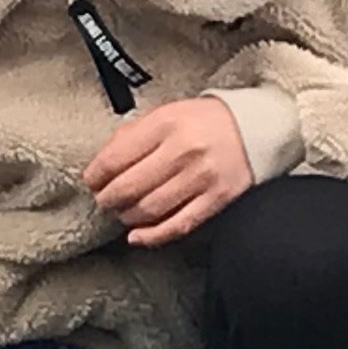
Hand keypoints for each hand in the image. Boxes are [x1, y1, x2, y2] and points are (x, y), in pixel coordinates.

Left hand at [85, 96, 253, 246]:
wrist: (255, 128)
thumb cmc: (206, 121)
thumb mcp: (167, 112)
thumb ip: (134, 133)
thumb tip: (103, 160)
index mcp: (166, 124)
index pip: (115, 158)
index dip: (95, 175)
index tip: (91, 181)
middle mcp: (182, 150)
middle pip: (128, 187)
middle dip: (108, 199)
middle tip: (104, 200)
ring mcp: (201, 177)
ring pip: (149, 209)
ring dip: (127, 216)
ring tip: (123, 212)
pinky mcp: (216, 199)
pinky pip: (177, 225)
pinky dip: (152, 236)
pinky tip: (138, 236)